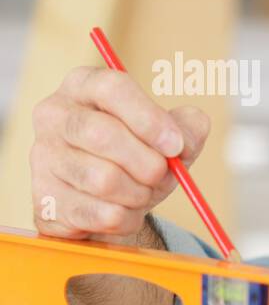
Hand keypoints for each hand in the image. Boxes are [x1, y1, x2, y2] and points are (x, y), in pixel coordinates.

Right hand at [30, 67, 209, 243]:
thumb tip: (187, 134)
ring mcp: (42, 156)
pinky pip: (100, 214)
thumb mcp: (170, 138)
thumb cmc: (139, 160)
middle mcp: (55, 114)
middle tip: (162, 174)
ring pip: (103, 179)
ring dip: (139, 194)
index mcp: (85, 85)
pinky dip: (128, 219)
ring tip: (141, 192)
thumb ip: (189, 128)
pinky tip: (125, 212)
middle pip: (103, 134)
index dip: (149, 119)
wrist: (110, 204)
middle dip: (147, 163)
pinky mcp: (44, 198)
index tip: (175, 146)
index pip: (112, 88)